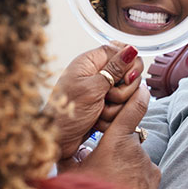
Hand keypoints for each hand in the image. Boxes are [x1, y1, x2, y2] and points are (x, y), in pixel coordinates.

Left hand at [47, 42, 142, 158]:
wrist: (56, 139)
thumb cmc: (67, 112)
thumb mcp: (92, 88)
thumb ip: (115, 69)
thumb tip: (131, 49)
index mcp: (90, 62)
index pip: (121, 51)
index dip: (129, 65)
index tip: (126, 79)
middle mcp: (97, 73)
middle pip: (128, 74)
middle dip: (123, 90)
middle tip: (107, 98)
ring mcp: (101, 90)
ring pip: (127, 93)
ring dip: (117, 106)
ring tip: (99, 112)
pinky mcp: (104, 105)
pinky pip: (121, 107)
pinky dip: (113, 116)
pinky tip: (99, 120)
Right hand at [72, 85, 159, 188]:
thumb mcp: (69, 175)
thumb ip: (67, 154)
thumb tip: (59, 142)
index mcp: (116, 142)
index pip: (132, 109)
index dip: (137, 95)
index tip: (140, 86)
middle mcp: (136, 150)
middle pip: (126, 137)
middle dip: (114, 146)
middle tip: (100, 164)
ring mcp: (148, 165)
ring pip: (133, 155)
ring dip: (123, 163)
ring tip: (108, 183)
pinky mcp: (155, 180)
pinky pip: (142, 170)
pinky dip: (133, 176)